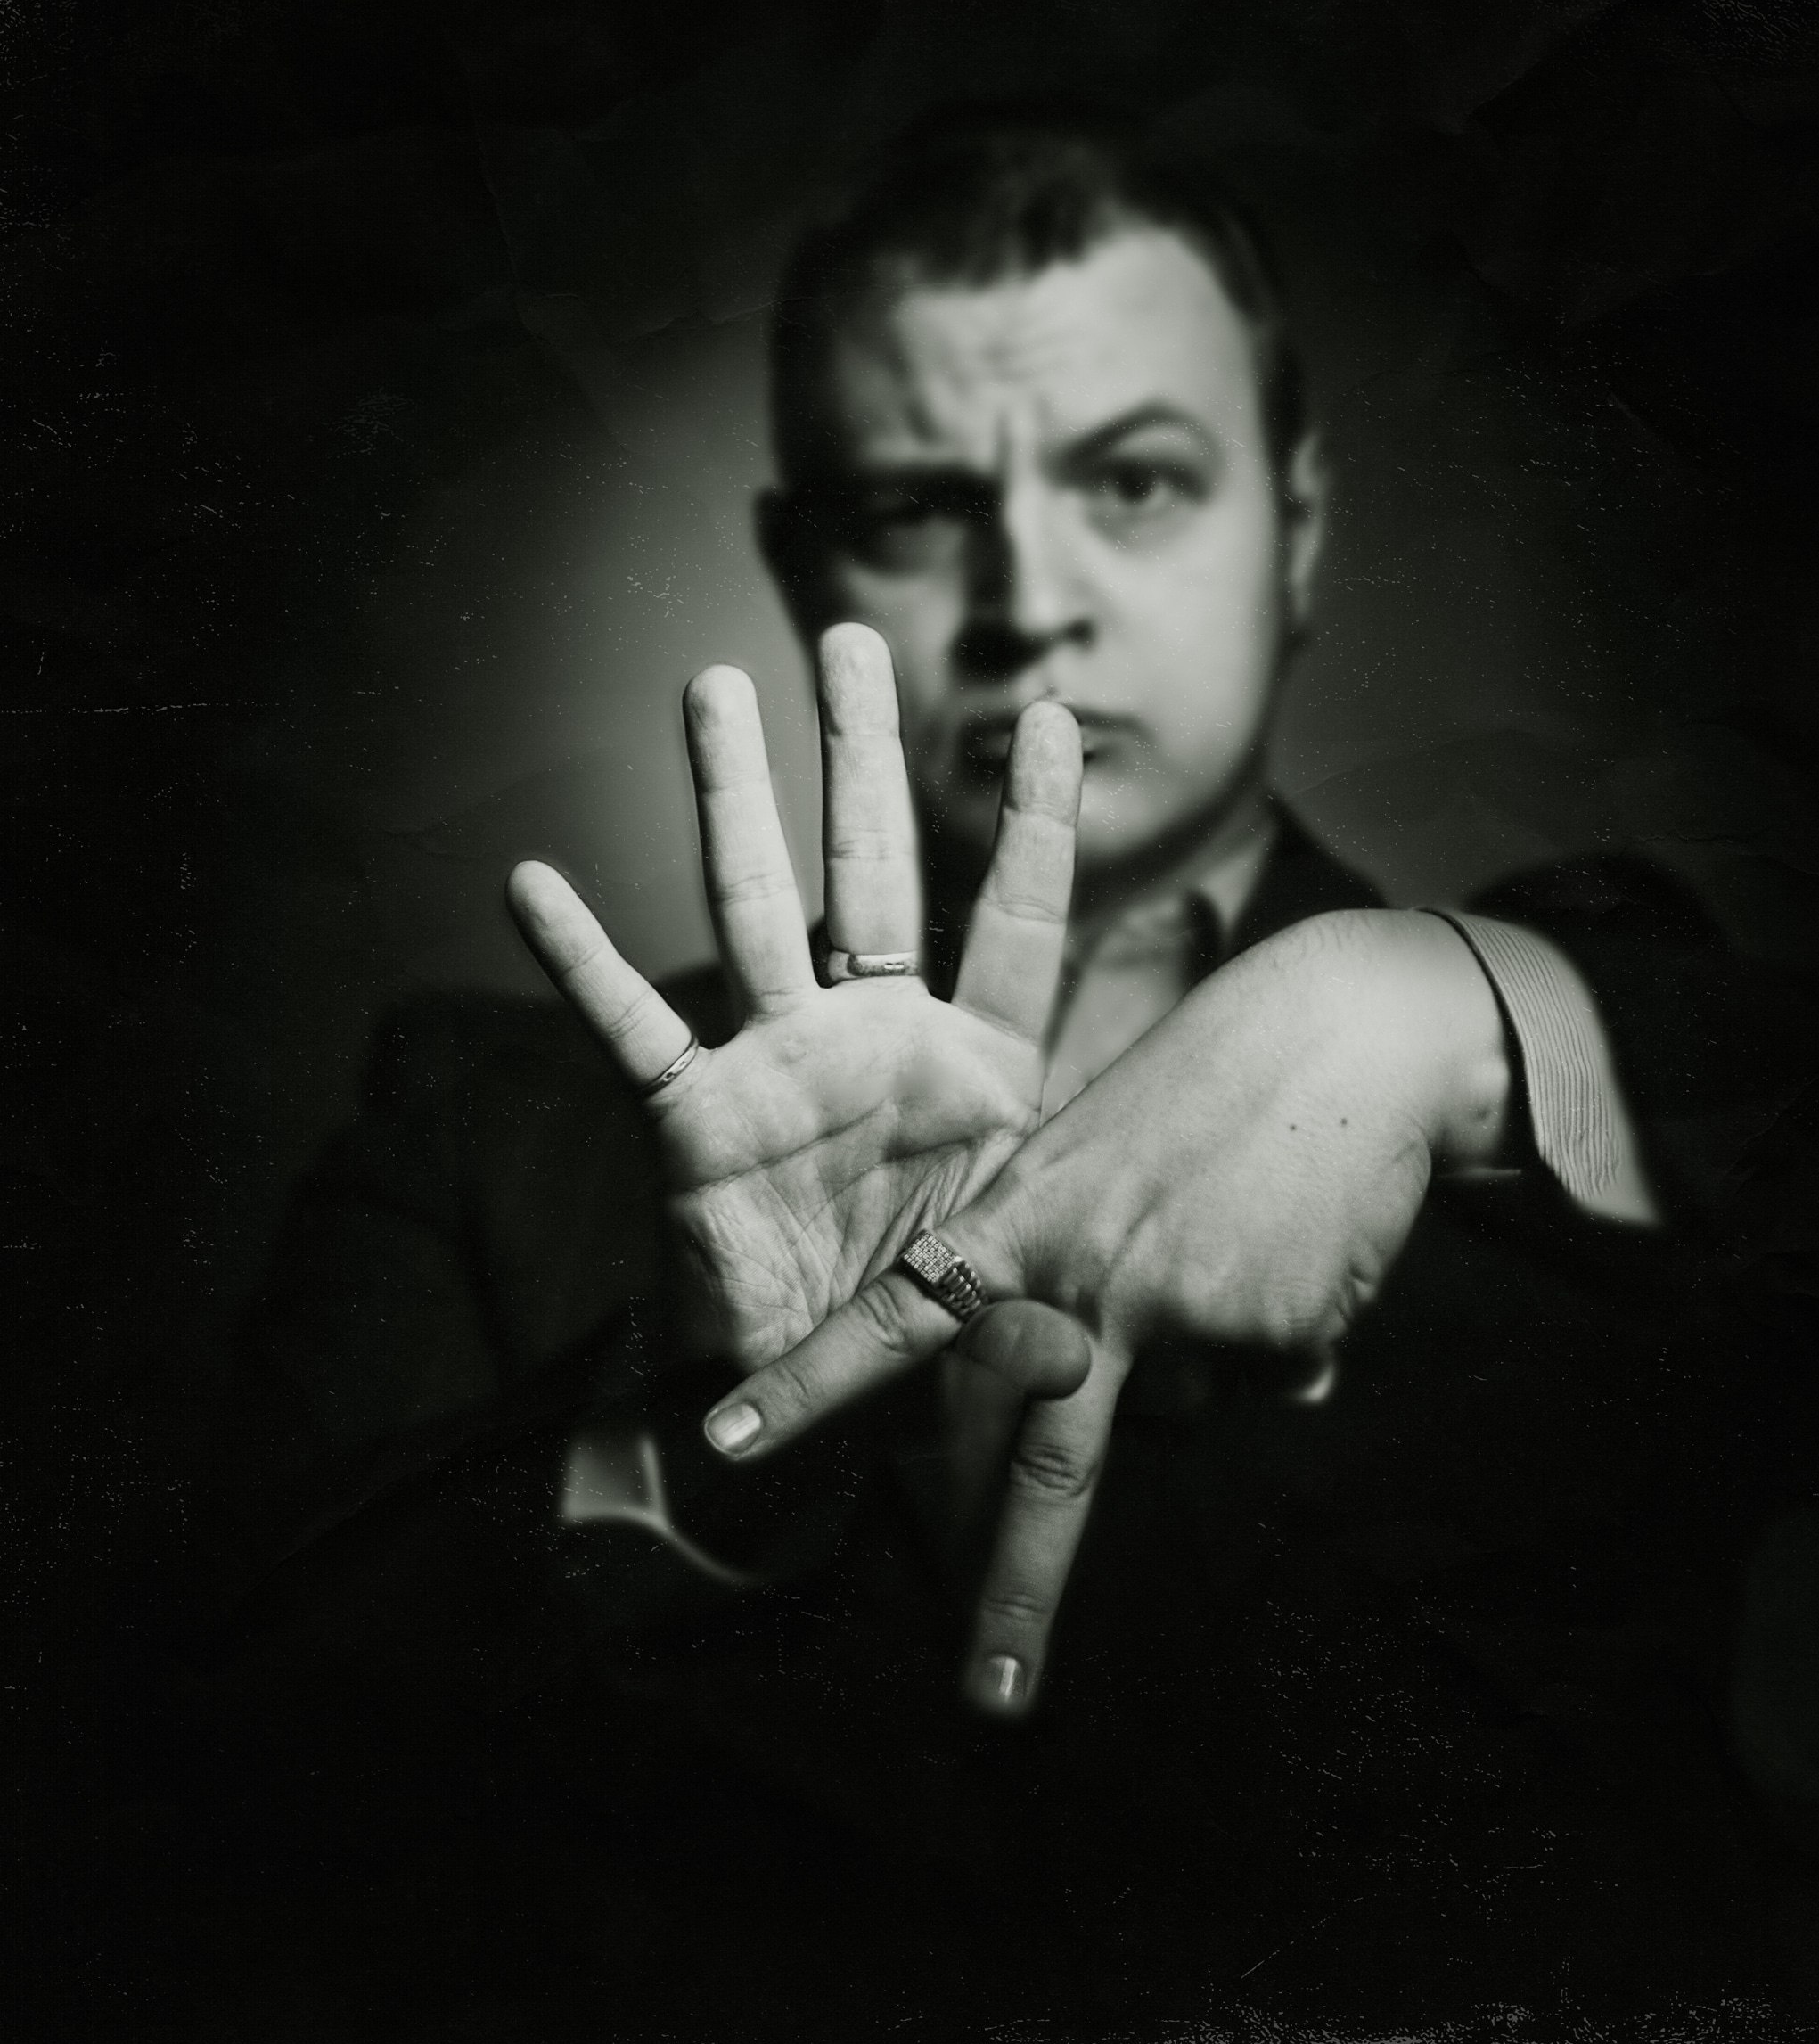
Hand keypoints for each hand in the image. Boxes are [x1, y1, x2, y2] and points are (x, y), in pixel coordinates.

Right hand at [507, 623, 1089, 1388]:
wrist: (797, 1401)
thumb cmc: (909, 1334)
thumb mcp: (988, 1323)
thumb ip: (1021, 1328)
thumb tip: (1061, 1361)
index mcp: (982, 1070)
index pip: (1021, 926)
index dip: (1035, 826)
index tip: (1046, 716)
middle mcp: (880, 1040)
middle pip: (876, 872)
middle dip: (861, 758)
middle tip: (847, 642)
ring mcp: (781, 1065)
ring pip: (755, 909)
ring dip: (729, 801)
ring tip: (709, 687)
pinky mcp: (694, 1120)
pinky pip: (630, 1031)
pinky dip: (582, 964)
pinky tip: (532, 886)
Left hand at [706, 906, 1512, 1709]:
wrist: (1356, 1029)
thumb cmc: (1220, 1082)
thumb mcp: (1112, 1161)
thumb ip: (1103, 1286)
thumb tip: (1184, 1414)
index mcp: (1027, 1225)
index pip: (897, 1319)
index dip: (809, 1383)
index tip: (726, 1442)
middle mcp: (1088, 1284)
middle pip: (1047, 1469)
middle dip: (1015, 1591)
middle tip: (988, 1701)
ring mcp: (1180, 1315)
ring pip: (1190, 1405)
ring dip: (1222, 1345)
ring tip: (1254, 1236)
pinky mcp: (1269, 1333)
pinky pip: (1277, 1375)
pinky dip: (1294, 1328)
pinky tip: (1308, 1244)